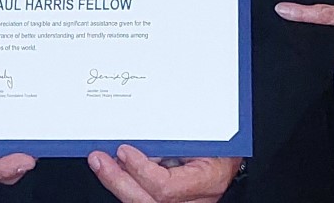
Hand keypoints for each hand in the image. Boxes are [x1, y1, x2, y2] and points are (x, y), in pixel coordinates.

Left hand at [87, 147, 239, 202]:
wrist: (234, 164)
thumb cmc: (224, 147)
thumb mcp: (205, 137)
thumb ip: (176, 141)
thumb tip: (142, 140)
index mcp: (206, 181)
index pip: (166, 187)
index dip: (141, 170)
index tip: (124, 151)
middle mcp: (193, 201)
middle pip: (147, 201)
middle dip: (117, 181)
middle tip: (99, 160)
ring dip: (117, 184)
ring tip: (101, 164)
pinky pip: (143, 199)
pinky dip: (126, 186)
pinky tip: (114, 172)